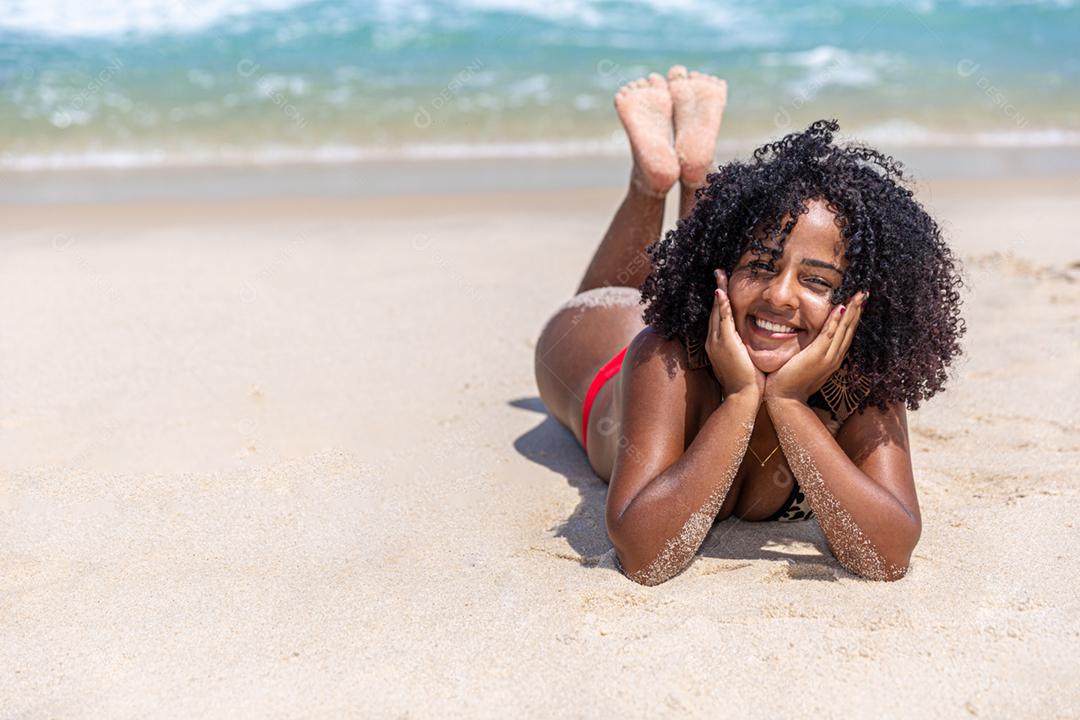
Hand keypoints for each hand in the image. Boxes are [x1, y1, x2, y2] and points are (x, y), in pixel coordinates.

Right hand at [706, 268, 764, 397]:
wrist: (742, 398)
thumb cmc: (747, 384)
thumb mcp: (744, 362)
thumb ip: (745, 349)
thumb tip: (754, 343)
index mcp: (718, 345)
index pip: (719, 318)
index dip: (721, 302)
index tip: (723, 288)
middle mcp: (713, 341)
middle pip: (715, 310)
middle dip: (717, 290)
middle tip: (719, 273)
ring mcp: (717, 342)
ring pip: (717, 311)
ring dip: (719, 291)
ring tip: (719, 275)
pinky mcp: (725, 343)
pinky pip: (723, 319)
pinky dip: (722, 305)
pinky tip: (721, 292)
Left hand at [764, 290, 867, 402]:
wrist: (785, 399)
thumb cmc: (791, 381)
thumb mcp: (806, 364)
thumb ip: (812, 352)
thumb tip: (812, 342)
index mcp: (833, 358)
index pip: (847, 334)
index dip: (854, 317)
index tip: (859, 302)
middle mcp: (835, 357)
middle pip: (850, 330)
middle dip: (858, 310)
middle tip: (865, 293)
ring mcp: (827, 357)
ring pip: (843, 330)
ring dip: (851, 311)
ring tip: (859, 296)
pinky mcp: (817, 356)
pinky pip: (829, 335)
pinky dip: (835, 321)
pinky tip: (840, 308)